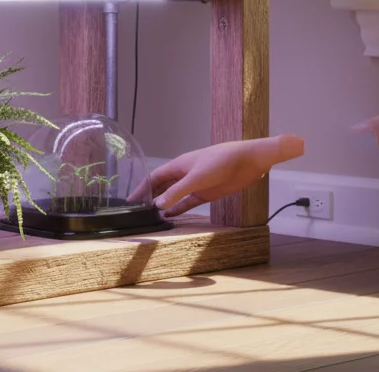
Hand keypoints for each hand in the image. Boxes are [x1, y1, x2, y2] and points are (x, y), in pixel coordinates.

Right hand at [138, 135, 304, 217]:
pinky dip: (178, 209)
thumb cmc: (222, 162)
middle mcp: (184, 174)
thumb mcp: (197, 177)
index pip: (154, 178)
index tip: (130, 201)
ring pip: (174, 195)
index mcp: (179, 165)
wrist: (248, 161)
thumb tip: (157, 205)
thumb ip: (178, 191)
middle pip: (162, 187)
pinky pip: (188, 203)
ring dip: (163, 204)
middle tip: (137, 211)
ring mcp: (195, 184)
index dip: (142, 188)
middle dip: (150, 197)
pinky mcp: (206, 193)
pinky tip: (170, 216)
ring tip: (151, 216)